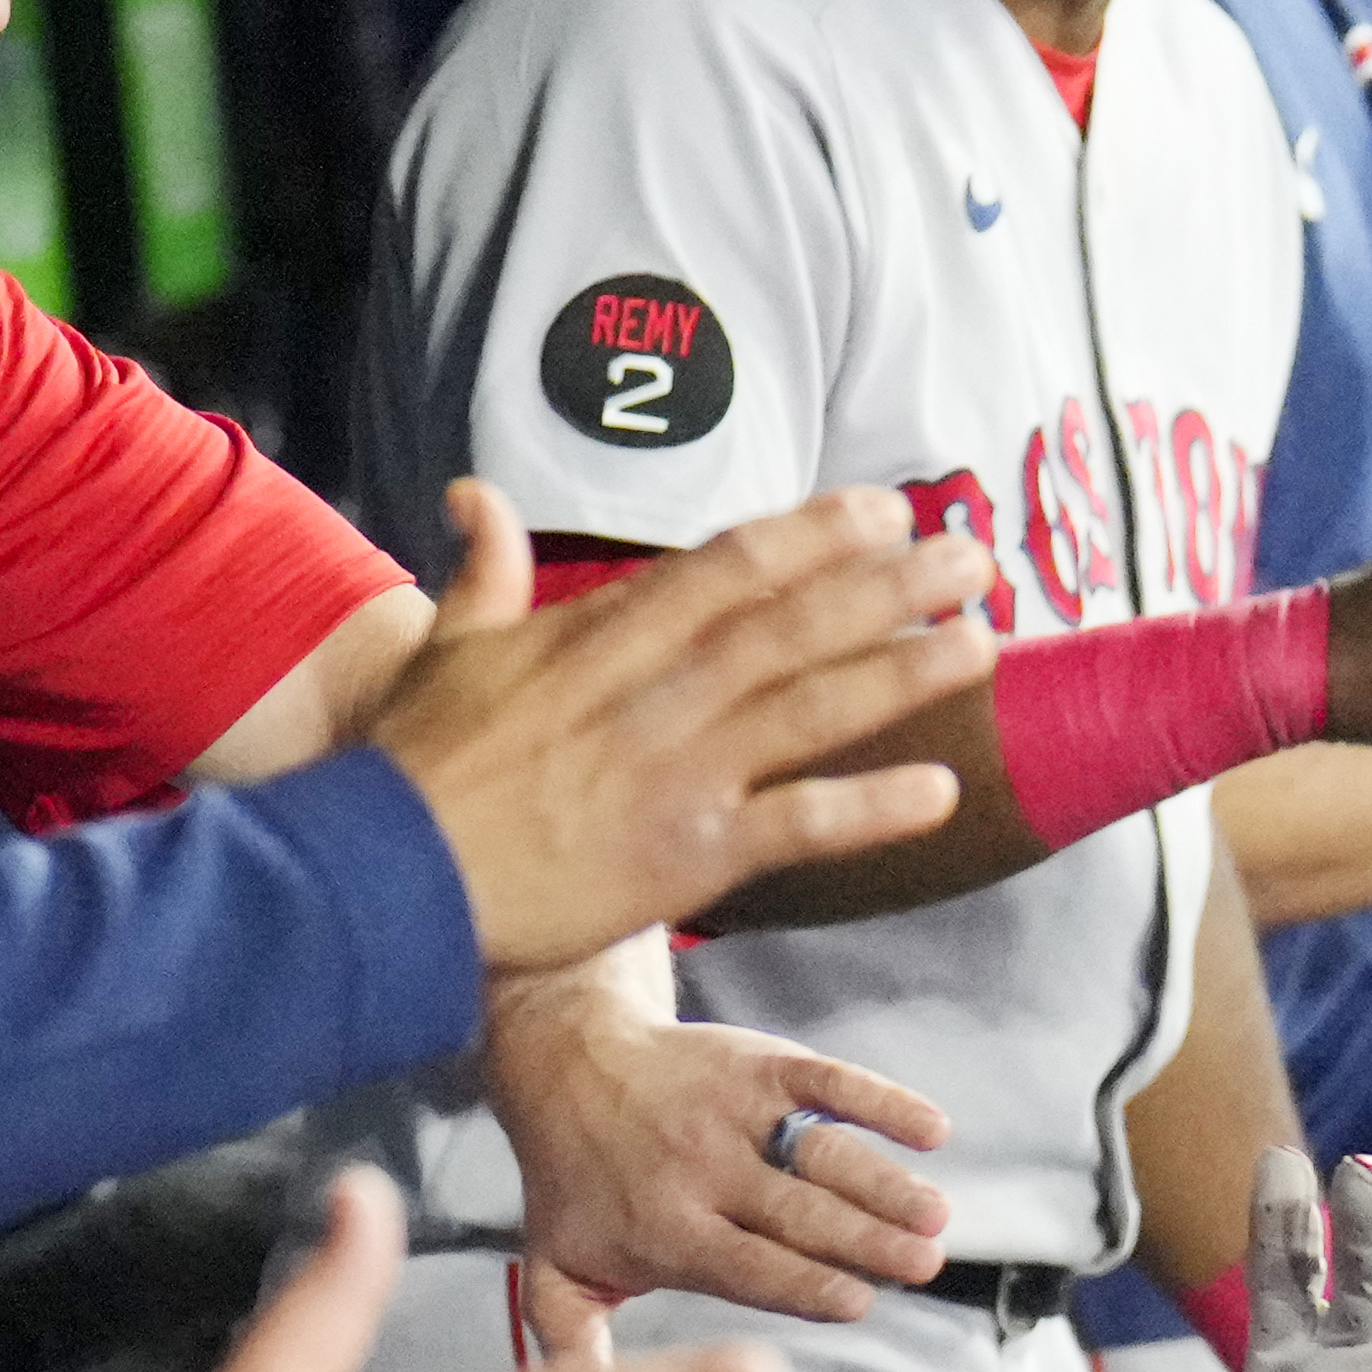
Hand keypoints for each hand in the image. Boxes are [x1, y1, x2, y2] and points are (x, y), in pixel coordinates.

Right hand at [362, 482, 991, 973]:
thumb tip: (473, 494)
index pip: (730, 566)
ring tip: (982, 643)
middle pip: (792, 622)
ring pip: (811, 707)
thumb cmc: (416, 768)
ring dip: (903, 672)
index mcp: (603, 636)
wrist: (390, 877)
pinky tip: (941, 790)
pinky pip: (798, 824)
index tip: (886, 508)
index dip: (816, 533)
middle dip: (888, 582)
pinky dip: (870, 807)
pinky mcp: (688, 857)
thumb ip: (480, 568)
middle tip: (974, 552)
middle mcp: (655, 693)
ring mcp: (677, 772)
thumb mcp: (444, 649)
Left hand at [478, 952, 958, 1318]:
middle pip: (798, 1213)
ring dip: (886, 1183)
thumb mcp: (557, 1270)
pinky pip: (828, 1083)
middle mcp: (702, 1170)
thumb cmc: (574, 1183)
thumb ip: (577, 1343)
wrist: (567, 1065)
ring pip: (822, 1153)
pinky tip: (933, 1131)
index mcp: (665, 1230)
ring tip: (935, 1215)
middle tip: (924, 1263)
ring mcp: (733, 1113)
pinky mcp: (758, 1066)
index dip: (804, 1284)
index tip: (859, 1302)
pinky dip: (883, 1102)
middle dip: (865, 1239)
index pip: (747, 1265)